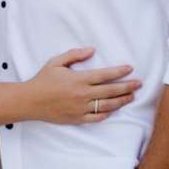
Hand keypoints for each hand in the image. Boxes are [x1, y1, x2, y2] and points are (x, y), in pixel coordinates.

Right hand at [23, 47, 140, 125]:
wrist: (30, 101)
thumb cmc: (43, 80)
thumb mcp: (56, 62)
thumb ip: (74, 55)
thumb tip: (92, 49)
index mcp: (79, 79)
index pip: (105, 75)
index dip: (120, 71)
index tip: (130, 69)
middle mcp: (82, 94)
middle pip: (111, 90)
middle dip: (128, 86)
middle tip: (139, 84)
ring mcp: (81, 108)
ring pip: (107, 105)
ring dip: (121, 100)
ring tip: (131, 96)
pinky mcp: (77, 119)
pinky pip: (96, 118)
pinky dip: (107, 114)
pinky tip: (114, 109)